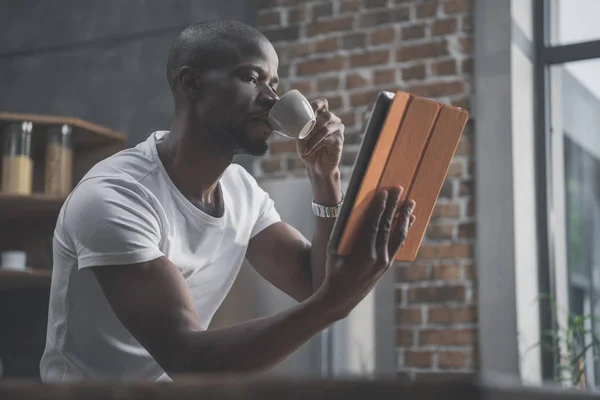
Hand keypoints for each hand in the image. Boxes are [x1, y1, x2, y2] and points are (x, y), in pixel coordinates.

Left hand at [297, 98, 343, 176]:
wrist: (316, 166)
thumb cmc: (308, 150)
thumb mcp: (301, 138)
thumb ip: (300, 128)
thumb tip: (293, 122)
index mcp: (322, 117)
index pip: (323, 103)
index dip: (316, 104)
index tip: (306, 110)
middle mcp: (332, 121)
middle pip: (327, 115)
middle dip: (314, 124)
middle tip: (304, 134)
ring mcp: (338, 130)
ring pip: (326, 129)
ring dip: (313, 138)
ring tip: (305, 148)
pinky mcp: (339, 140)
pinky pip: (328, 139)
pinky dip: (316, 145)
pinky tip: (310, 150)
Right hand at [315, 187, 415, 318]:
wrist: (340, 299)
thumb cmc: (333, 272)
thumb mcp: (333, 252)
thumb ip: (343, 234)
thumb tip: (351, 212)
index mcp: (363, 254)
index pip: (374, 225)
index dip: (379, 207)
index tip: (384, 193)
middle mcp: (378, 258)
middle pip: (389, 227)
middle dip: (394, 206)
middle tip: (399, 190)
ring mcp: (385, 263)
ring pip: (398, 236)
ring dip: (404, 217)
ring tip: (411, 203)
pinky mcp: (387, 265)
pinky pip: (398, 244)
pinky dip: (404, 231)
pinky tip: (409, 220)